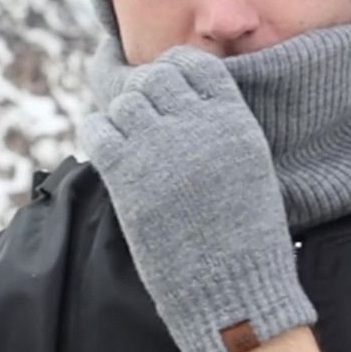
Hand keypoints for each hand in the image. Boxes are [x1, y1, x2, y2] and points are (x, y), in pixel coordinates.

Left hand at [78, 45, 316, 351]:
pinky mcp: (127, 173)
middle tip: (148, 119)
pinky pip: (98, 129)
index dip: (177, 72)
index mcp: (234, 121)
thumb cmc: (248, 236)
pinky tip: (113, 152)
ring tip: (133, 142)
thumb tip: (186, 108)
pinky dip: (100, 133)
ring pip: (124, 102)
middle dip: (147, 94)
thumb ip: (222, 131)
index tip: (171, 91)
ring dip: (125, 116)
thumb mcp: (252, 168)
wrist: (233, 285)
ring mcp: (159, 146)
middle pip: (154, 78)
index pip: (196, 66)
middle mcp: (197, 125)